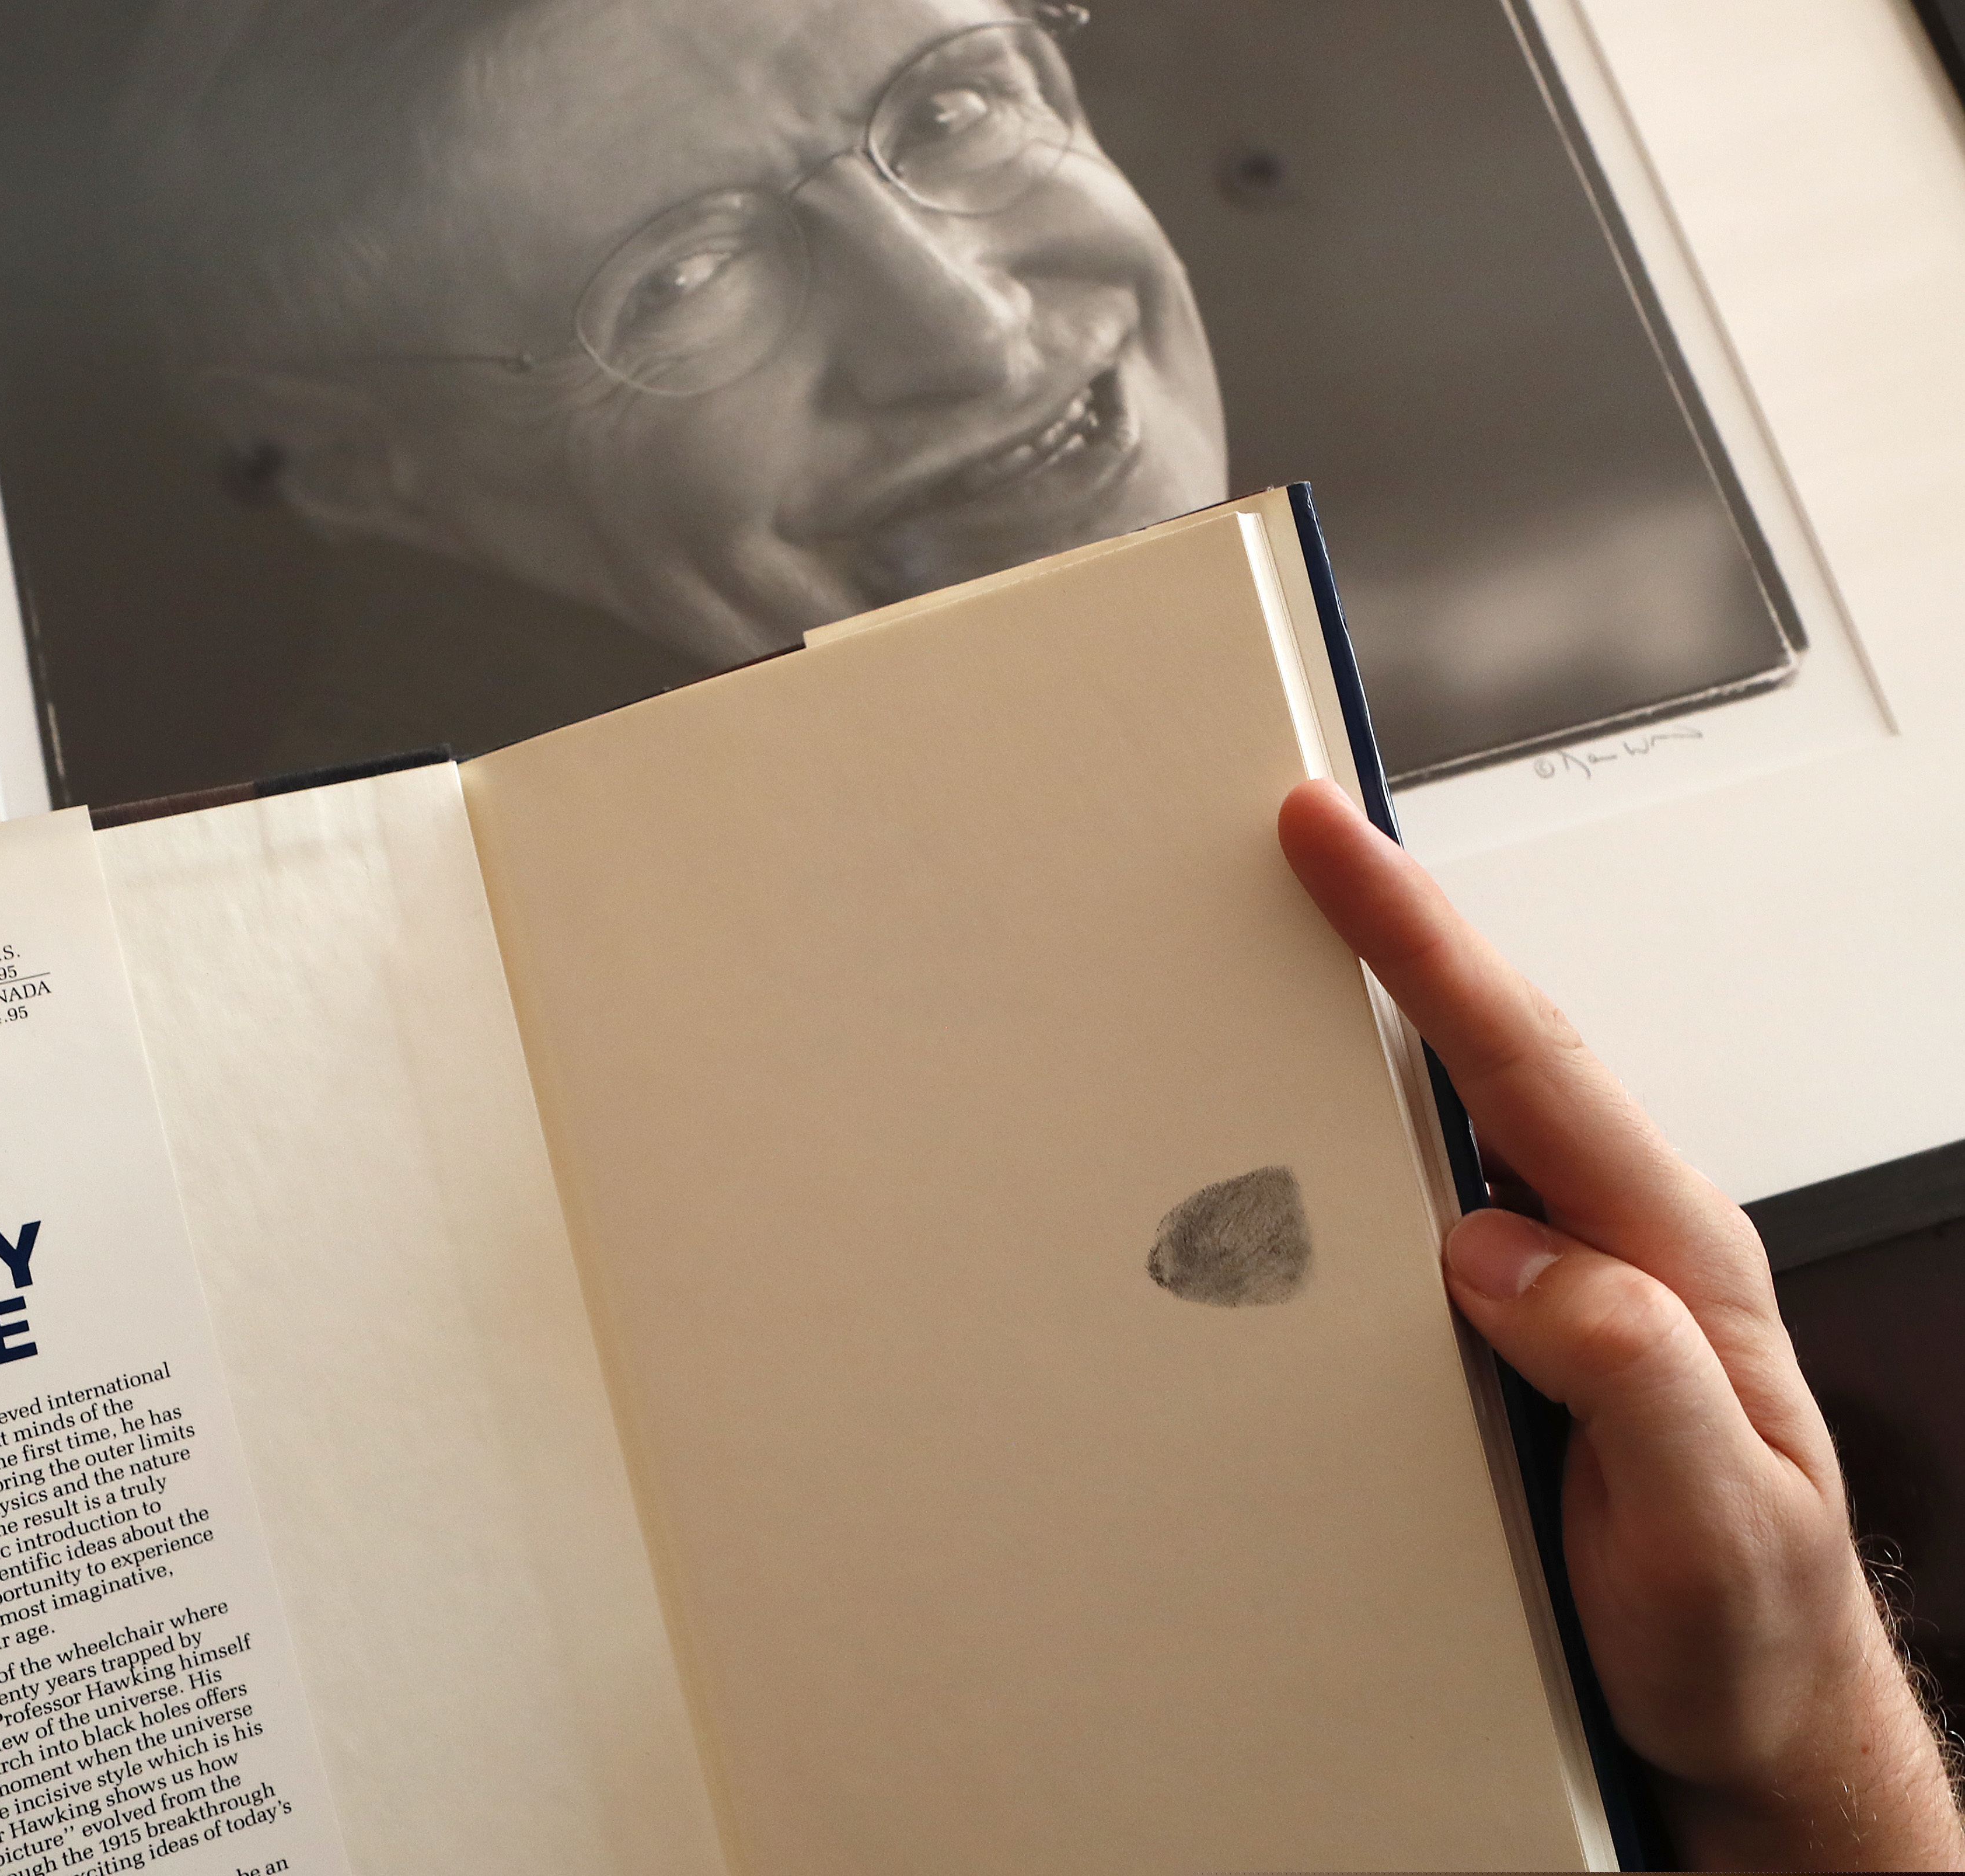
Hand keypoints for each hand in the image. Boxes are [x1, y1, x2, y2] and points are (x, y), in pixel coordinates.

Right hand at [1279, 779, 1961, 1870]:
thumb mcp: (1712, 1522)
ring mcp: (1575, 1274)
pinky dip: (1375, 1121)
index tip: (1337, 846)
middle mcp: (1623, 1240)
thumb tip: (1501, 1246)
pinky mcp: (1527, 1317)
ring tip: (1293, 933)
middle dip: (1392, 929)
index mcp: (1666, 1257)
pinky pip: (1439, 1188)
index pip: (1529, 1065)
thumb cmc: (1740, 1626)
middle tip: (1299, 837)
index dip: (1424, 945)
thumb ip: (1627, 1374)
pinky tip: (1324, 1111)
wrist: (1752, 1713)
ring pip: (1464, 1105)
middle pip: (1495, 1046)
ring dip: (1381, 1012)